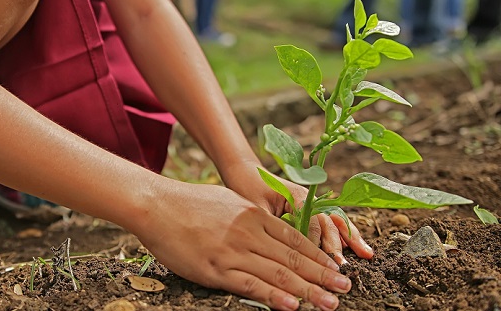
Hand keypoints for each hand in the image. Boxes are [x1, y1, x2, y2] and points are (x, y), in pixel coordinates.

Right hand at [132, 181, 352, 310]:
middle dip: (322, 275)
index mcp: (254, 215)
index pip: (295, 239)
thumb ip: (252, 218)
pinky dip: (273, 297)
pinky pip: (250, 285)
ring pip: (278, 274)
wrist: (156, 205)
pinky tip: (292, 305)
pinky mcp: (215, 269)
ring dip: (308, 290)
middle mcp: (249, 233)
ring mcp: (233, 251)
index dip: (319, 256)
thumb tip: (271, 230)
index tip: (336, 268)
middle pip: (294, 258)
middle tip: (345, 288)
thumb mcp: (229, 201)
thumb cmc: (189, 203)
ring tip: (330, 302)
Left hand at [221, 162, 373, 264]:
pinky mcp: (310, 208)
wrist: (245, 172)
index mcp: (297, 196)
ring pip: (335, 221)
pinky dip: (344, 234)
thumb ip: (271, 225)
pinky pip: (331, 221)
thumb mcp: (256, 208)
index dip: (315, 243)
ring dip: (350, 238)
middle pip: (328, 222)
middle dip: (337, 244)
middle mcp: (309, 198)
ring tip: (366, 254)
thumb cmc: (247, 188)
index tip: (318, 262)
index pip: (312, 222)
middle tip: (342, 266)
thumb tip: (282, 250)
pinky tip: (358, 247)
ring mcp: (312, 202)